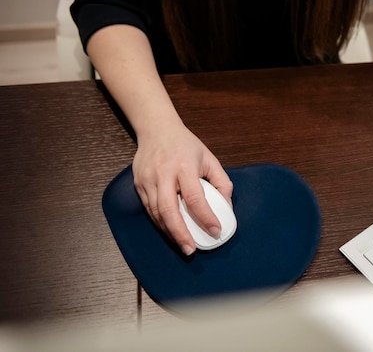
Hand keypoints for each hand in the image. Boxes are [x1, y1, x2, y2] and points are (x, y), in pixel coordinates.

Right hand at [132, 124, 232, 255]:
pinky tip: (171, 232)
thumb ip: (221, 182)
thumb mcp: (210, 159)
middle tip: (191, 249)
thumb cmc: (186, 145)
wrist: (156, 129)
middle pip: (169, 210)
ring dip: (170, 232)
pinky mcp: (139, 185)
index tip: (216, 230)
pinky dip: (161, 223)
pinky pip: (150, 210)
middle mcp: (164, 174)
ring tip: (184, 245)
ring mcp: (148, 180)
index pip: (195, 197)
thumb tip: (226, 208)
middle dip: (180, 233)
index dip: (205, 217)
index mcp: (184, 166)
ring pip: (157, 213)